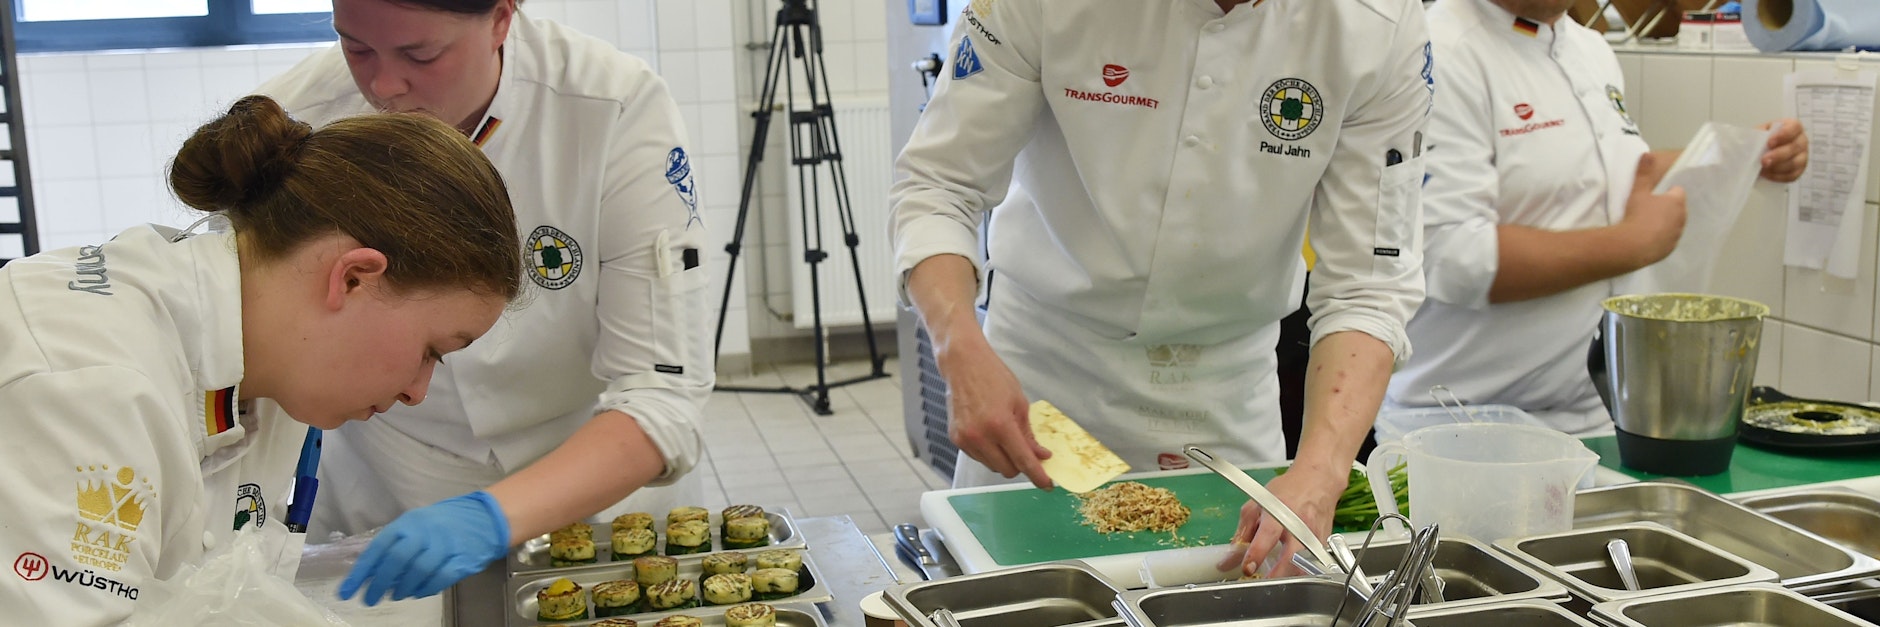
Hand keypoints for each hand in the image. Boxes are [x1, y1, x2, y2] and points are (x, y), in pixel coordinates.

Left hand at [339, 491, 510, 605]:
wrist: (486, 517)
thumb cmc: (444, 522)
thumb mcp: (417, 524)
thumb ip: (396, 543)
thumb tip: (370, 571)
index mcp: (410, 522)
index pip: (379, 547)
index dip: (361, 572)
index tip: (347, 591)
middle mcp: (426, 532)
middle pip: (396, 560)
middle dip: (379, 584)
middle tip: (370, 598)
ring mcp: (445, 545)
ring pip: (418, 572)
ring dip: (402, 589)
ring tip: (396, 594)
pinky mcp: (461, 559)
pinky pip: (439, 579)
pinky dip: (425, 590)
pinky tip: (418, 593)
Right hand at [937, 333, 1052, 488]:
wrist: (963, 364)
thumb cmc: (993, 377)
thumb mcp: (1019, 403)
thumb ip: (1029, 434)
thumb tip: (1040, 455)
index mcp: (1000, 425)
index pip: (1022, 461)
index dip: (1037, 476)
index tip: (1047, 484)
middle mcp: (980, 436)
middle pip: (1006, 470)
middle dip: (1019, 465)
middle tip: (1026, 450)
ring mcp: (965, 440)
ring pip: (992, 466)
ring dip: (1003, 459)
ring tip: (1003, 434)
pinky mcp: (956, 439)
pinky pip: (978, 457)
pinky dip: (988, 452)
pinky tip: (989, 433)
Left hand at [1216, 464, 1345, 577]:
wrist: (1317, 481)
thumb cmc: (1287, 491)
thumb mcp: (1257, 504)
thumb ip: (1242, 532)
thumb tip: (1230, 558)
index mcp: (1279, 513)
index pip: (1267, 536)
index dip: (1256, 554)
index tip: (1247, 568)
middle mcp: (1299, 526)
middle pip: (1291, 557)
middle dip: (1276, 575)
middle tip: (1261, 583)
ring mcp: (1314, 536)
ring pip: (1304, 566)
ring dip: (1288, 577)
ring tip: (1274, 580)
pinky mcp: (1324, 545)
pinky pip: (1312, 564)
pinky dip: (1300, 571)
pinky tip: (1289, 572)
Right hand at [1619, 152, 1687, 269]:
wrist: (1632, 246)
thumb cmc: (1637, 215)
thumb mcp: (1637, 191)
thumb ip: (1643, 173)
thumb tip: (1647, 154)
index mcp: (1676, 202)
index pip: (1678, 192)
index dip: (1667, 193)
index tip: (1654, 197)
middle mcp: (1681, 218)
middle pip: (1678, 209)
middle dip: (1667, 209)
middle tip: (1648, 210)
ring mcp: (1677, 234)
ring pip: (1674, 225)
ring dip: (1665, 224)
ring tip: (1646, 226)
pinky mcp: (1671, 248)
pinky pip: (1668, 240)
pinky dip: (1661, 238)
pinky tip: (1647, 239)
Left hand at [1758, 118, 1807, 182]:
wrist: (1763, 152)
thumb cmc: (1762, 139)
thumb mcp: (1759, 133)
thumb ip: (1758, 135)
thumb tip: (1753, 143)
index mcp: (1793, 127)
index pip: (1794, 127)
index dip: (1784, 134)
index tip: (1770, 142)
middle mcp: (1801, 140)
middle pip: (1795, 147)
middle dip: (1778, 155)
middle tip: (1763, 160)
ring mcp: (1802, 156)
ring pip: (1794, 163)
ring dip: (1777, 168)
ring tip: (1763, 169)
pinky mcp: (1799, 170)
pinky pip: (1792, 175)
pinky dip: (1778, 176)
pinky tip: (1767, 175)